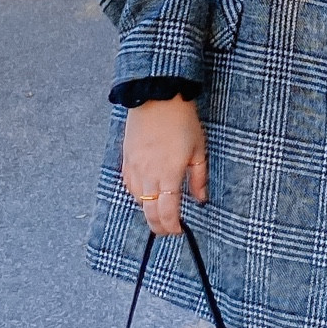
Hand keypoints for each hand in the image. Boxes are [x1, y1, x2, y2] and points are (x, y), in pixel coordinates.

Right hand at [122, 97, 207, 235]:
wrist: (156, 96)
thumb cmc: (182, 121)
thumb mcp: (198, 150)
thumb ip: (198, 178)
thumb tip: (200, 199)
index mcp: (169, 173)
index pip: (167, 211)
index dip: (172, 226)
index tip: (178, 231)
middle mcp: (148, 174)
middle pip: (149, 211)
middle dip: (158, 226)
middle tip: (168, 230)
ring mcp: (134, 166)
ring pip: (138, 199)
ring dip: (148, 209)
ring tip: (160, 211)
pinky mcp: (126, 158)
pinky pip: (129, 184)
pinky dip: (138, 194)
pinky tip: (146, 193)